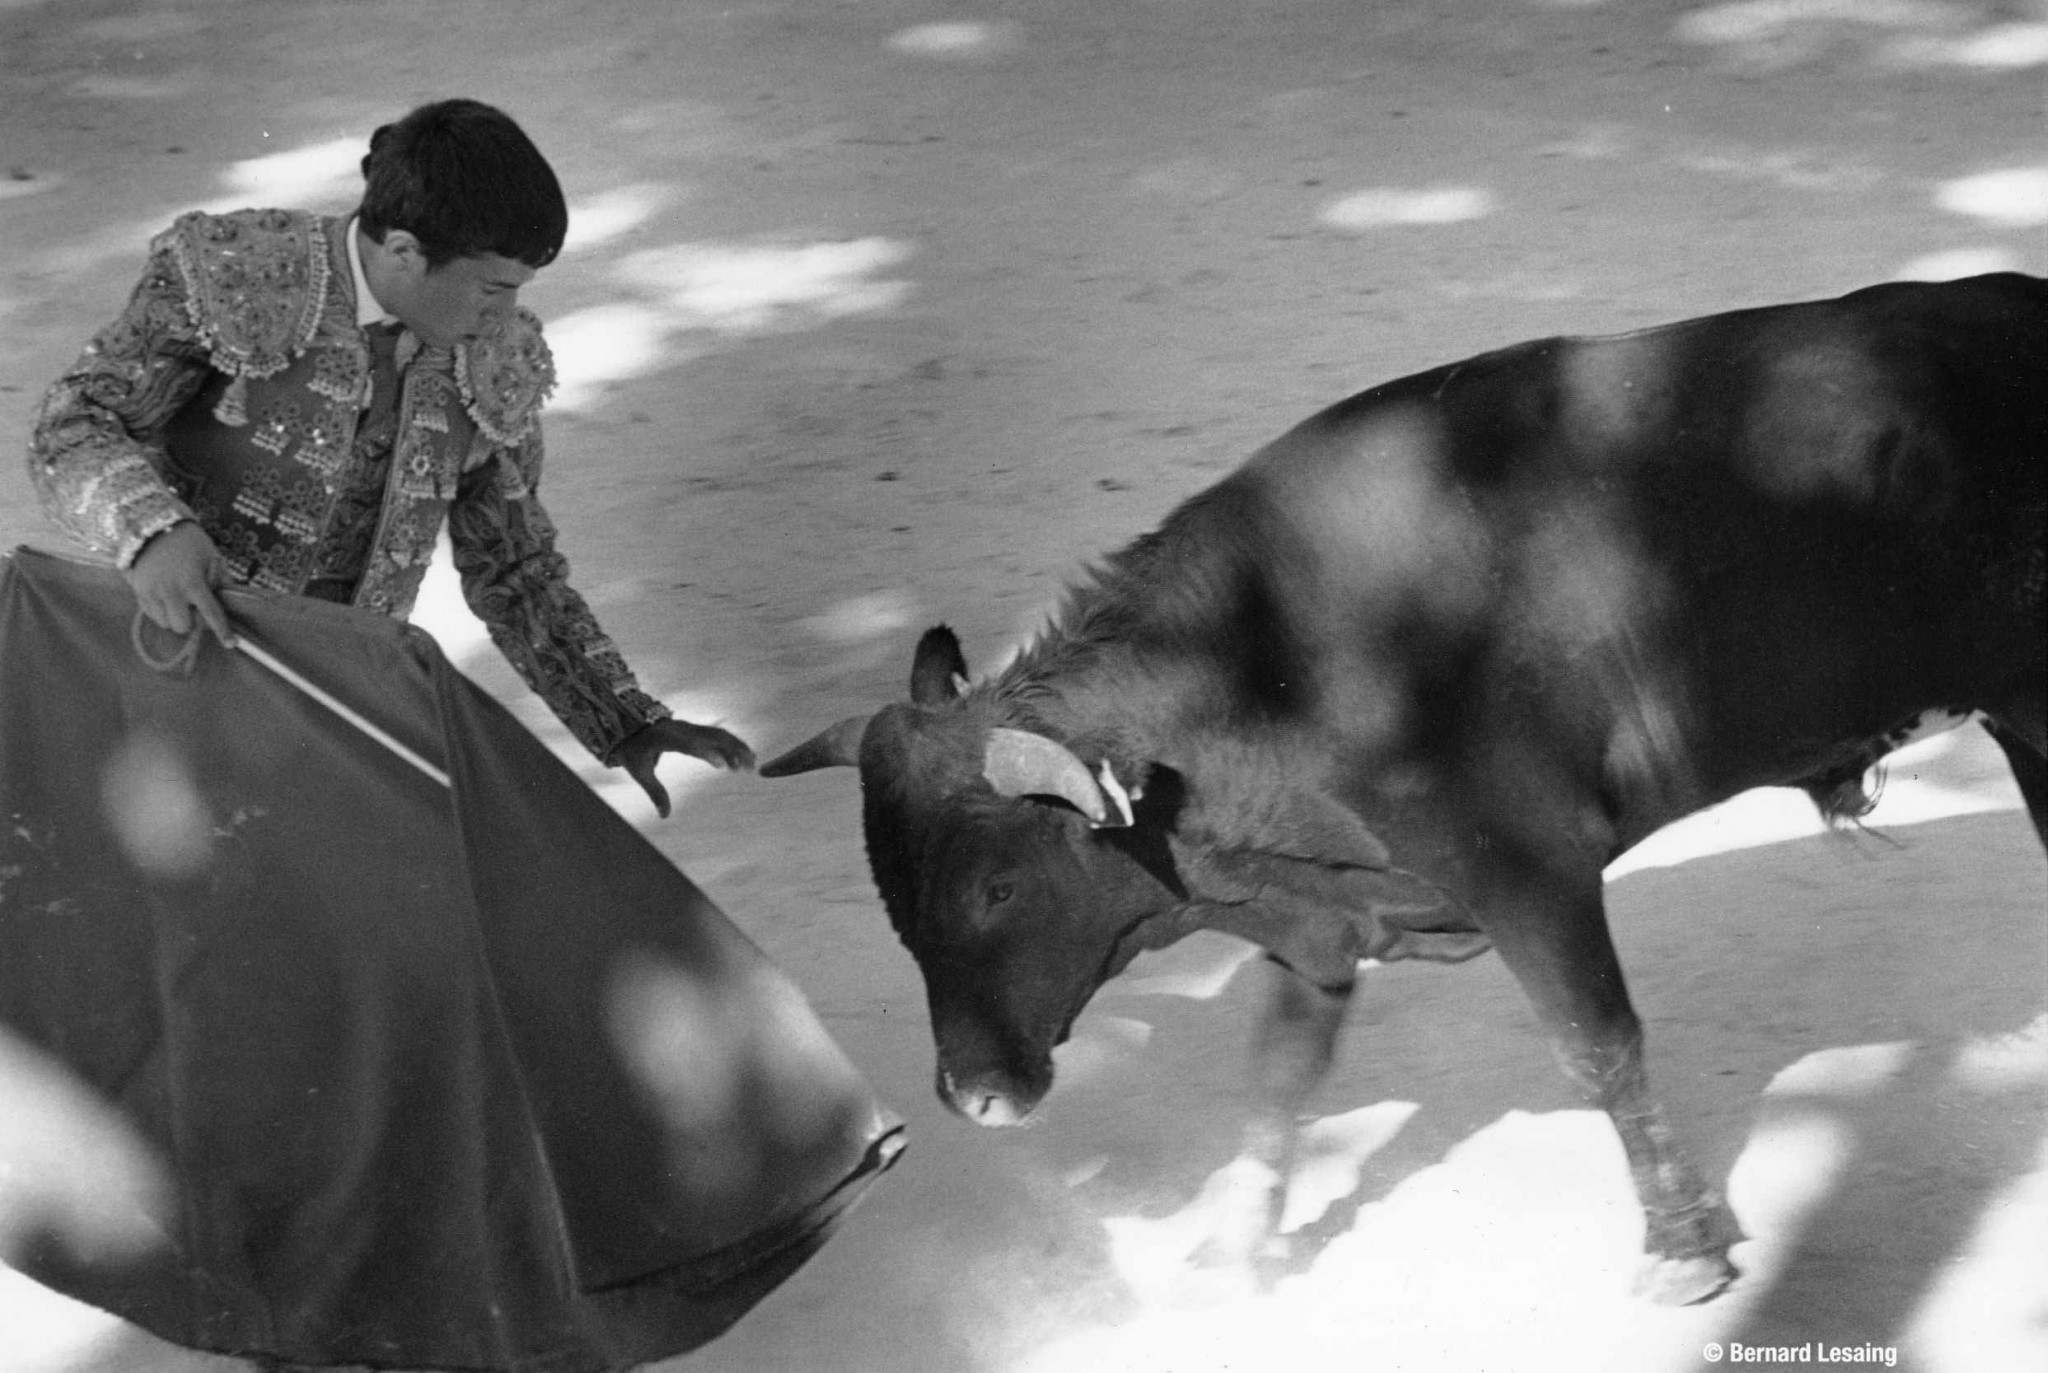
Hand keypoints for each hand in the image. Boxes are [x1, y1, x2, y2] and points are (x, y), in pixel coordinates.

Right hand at [126, 522, 234, 645]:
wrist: (153, 527)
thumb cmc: (189, 542)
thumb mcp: (212, 557)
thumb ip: (222, 581)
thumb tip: (230, 602)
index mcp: (192, 582)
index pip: (210, 614)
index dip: (222, 631)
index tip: (231, 643)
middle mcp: (170, 591)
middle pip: (183, 626)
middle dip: (193, 622)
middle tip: (197, 608)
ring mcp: (151, 592)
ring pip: (166, 624)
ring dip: (176, 618)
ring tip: (181, 601)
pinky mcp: (138, 592)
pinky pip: (152, 616)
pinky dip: (162, 613)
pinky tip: (168, 599)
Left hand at [615, 719, 755, 817]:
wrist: (629, 724)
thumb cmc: (633, 749)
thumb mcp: (640, 772)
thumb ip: (655, 792)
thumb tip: (664, 816)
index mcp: (666, 738)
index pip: (689, 745)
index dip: (706, 753)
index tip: (722, 766)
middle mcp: (682, 729)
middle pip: (712, 736)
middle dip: (733, 750)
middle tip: (748, 768)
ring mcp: (690, 727)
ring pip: (719, 734)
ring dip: (737, 747)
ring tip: (752, 764)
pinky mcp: (695, 729)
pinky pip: (716, 734)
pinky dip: (731, 744)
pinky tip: (741, 758)